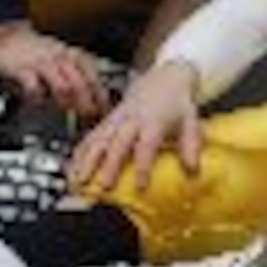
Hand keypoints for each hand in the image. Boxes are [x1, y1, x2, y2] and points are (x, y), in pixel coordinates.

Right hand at [0, 21, 111, 117]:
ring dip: (67, 103)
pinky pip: (35, 88)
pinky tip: (38, 102)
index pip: (94, 77)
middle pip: (82, 84)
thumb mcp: (63, 56)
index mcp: (74, 56)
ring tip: (66, 111)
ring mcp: (43, 64)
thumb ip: (77, 73)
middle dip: (87, 103)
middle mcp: (62, 58)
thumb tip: (94, 96)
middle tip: (88, 116)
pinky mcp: (24, 70)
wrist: (8, 35)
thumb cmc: (37, 51)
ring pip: (63, 86)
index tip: (105, 111)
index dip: (102, 96)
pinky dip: (38, 99)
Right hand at [68, 59, 202, 192]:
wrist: (163, 79)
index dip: (143, 165)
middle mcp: (132, 120)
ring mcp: (116, 119)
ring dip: (87, 161)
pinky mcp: (107, 120)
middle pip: (117, 143)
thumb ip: (191, 146)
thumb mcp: (191, 121)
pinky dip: (79, 153)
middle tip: (103, 187)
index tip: (140, 186)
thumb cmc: (177, 104)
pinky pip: (90, 136)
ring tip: (78, 182)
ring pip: (98, 140)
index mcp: (153, 121)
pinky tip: (71, 169)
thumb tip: (194, 171)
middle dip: (109, 165)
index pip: (147, 144)